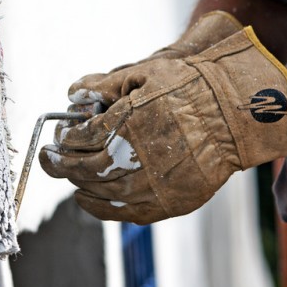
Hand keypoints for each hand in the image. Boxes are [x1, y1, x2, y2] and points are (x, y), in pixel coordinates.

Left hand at [39, 27, 286, 223]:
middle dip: (59, 164)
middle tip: (49, 158)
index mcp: (127, 122)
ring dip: (78, 186)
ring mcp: (153, 185)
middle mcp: (136, 158)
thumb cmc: (192, 87)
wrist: (238, 114)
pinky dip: (101, 208)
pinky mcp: (168, 202)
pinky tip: (90, 198)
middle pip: (83, 169)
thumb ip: (105, 86)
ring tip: (69, 177)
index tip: (59, 135)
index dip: (64, 137)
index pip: (80, 138)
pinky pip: (125, 213)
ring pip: (100, 194)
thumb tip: (72, 95)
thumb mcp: (146, 73)